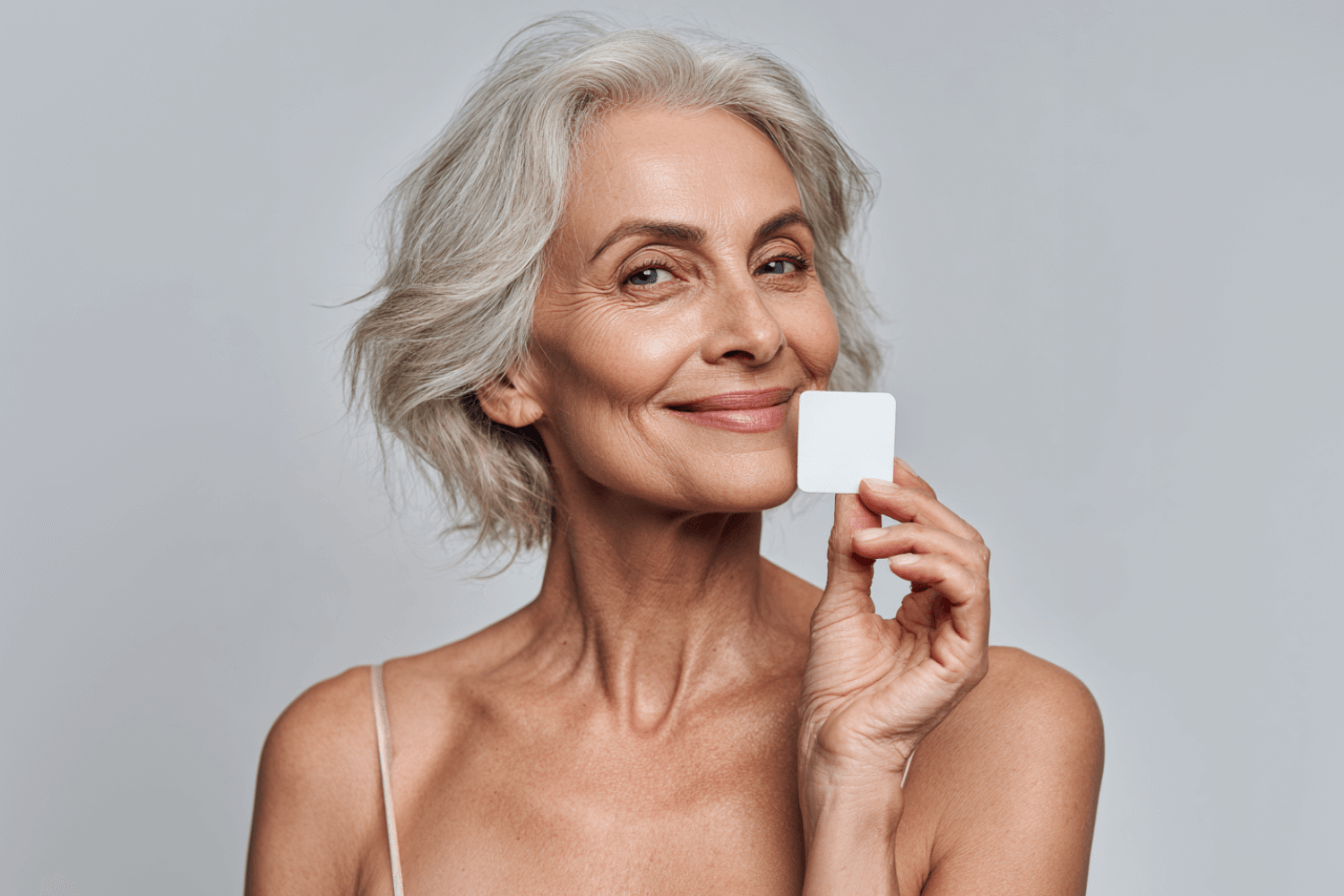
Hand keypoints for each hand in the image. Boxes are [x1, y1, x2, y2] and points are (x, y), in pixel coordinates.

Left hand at [798, 458, 990, 793]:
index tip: (879, 466)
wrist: (832, 743)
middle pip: (960, 538)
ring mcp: (965, 637)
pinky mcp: (967, 657)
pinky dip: (935, 565)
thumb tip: (854, 494)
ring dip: (918, 533)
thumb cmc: (837, 688)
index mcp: (928, 605)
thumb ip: (851, 547)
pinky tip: (896, 561)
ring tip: (870, 536)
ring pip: (970, 557)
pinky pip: (969, 593)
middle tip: (872, 486)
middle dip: (916, 504)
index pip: (936, 536)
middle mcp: (954, 618)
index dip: (914, 496)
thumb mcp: (838, 598)